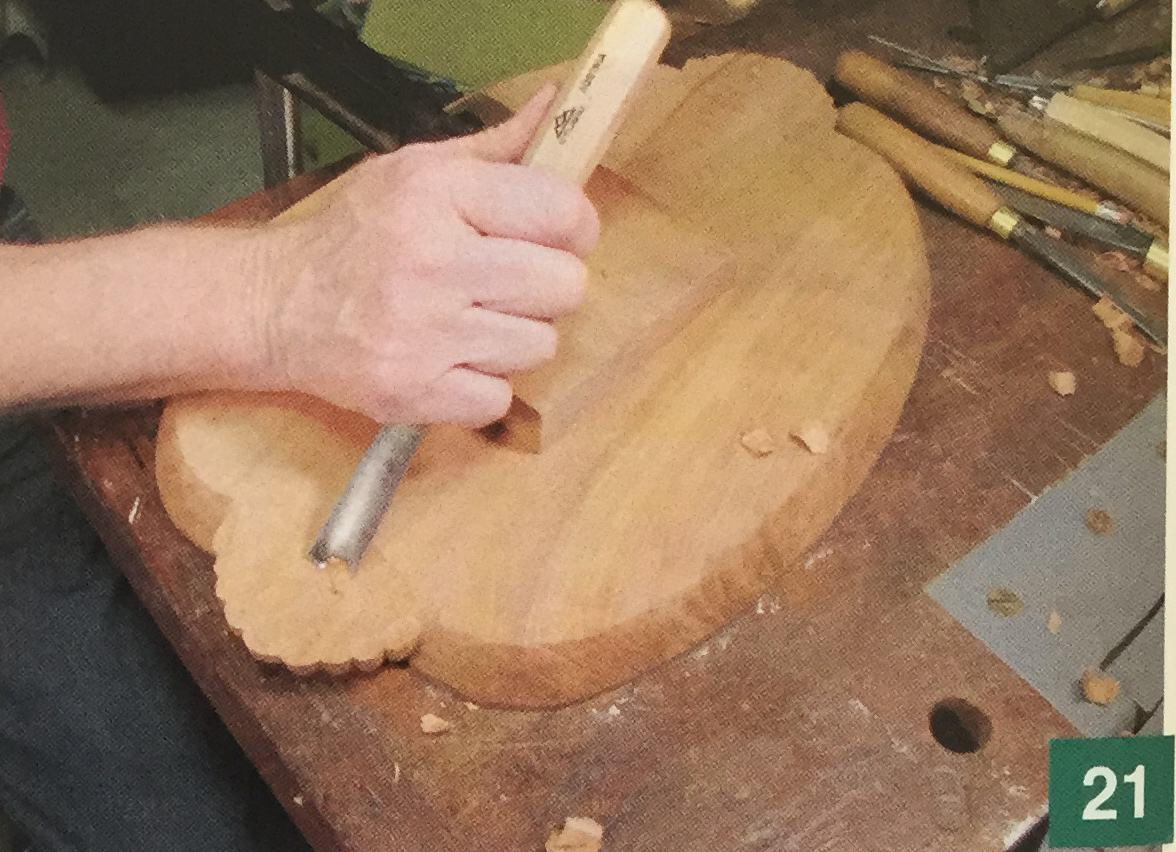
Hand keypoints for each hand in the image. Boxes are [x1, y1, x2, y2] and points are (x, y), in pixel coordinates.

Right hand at [258, 85, 599, 426]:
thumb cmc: (354, 235)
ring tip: (473, 322)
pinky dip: (482, 387)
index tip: (556, 237)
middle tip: (509, 284)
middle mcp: (433, 262)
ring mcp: (423, 334)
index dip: (575, 228)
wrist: (276, 304)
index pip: (563, 212)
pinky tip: (451, 360)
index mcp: (438, 195)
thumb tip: (554, 106)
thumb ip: (494, 147)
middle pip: (565, 286)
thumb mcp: (416, 170)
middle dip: (548, 287)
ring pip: (540, 345)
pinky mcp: (412, 392)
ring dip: (515, 338)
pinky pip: (498, 398)